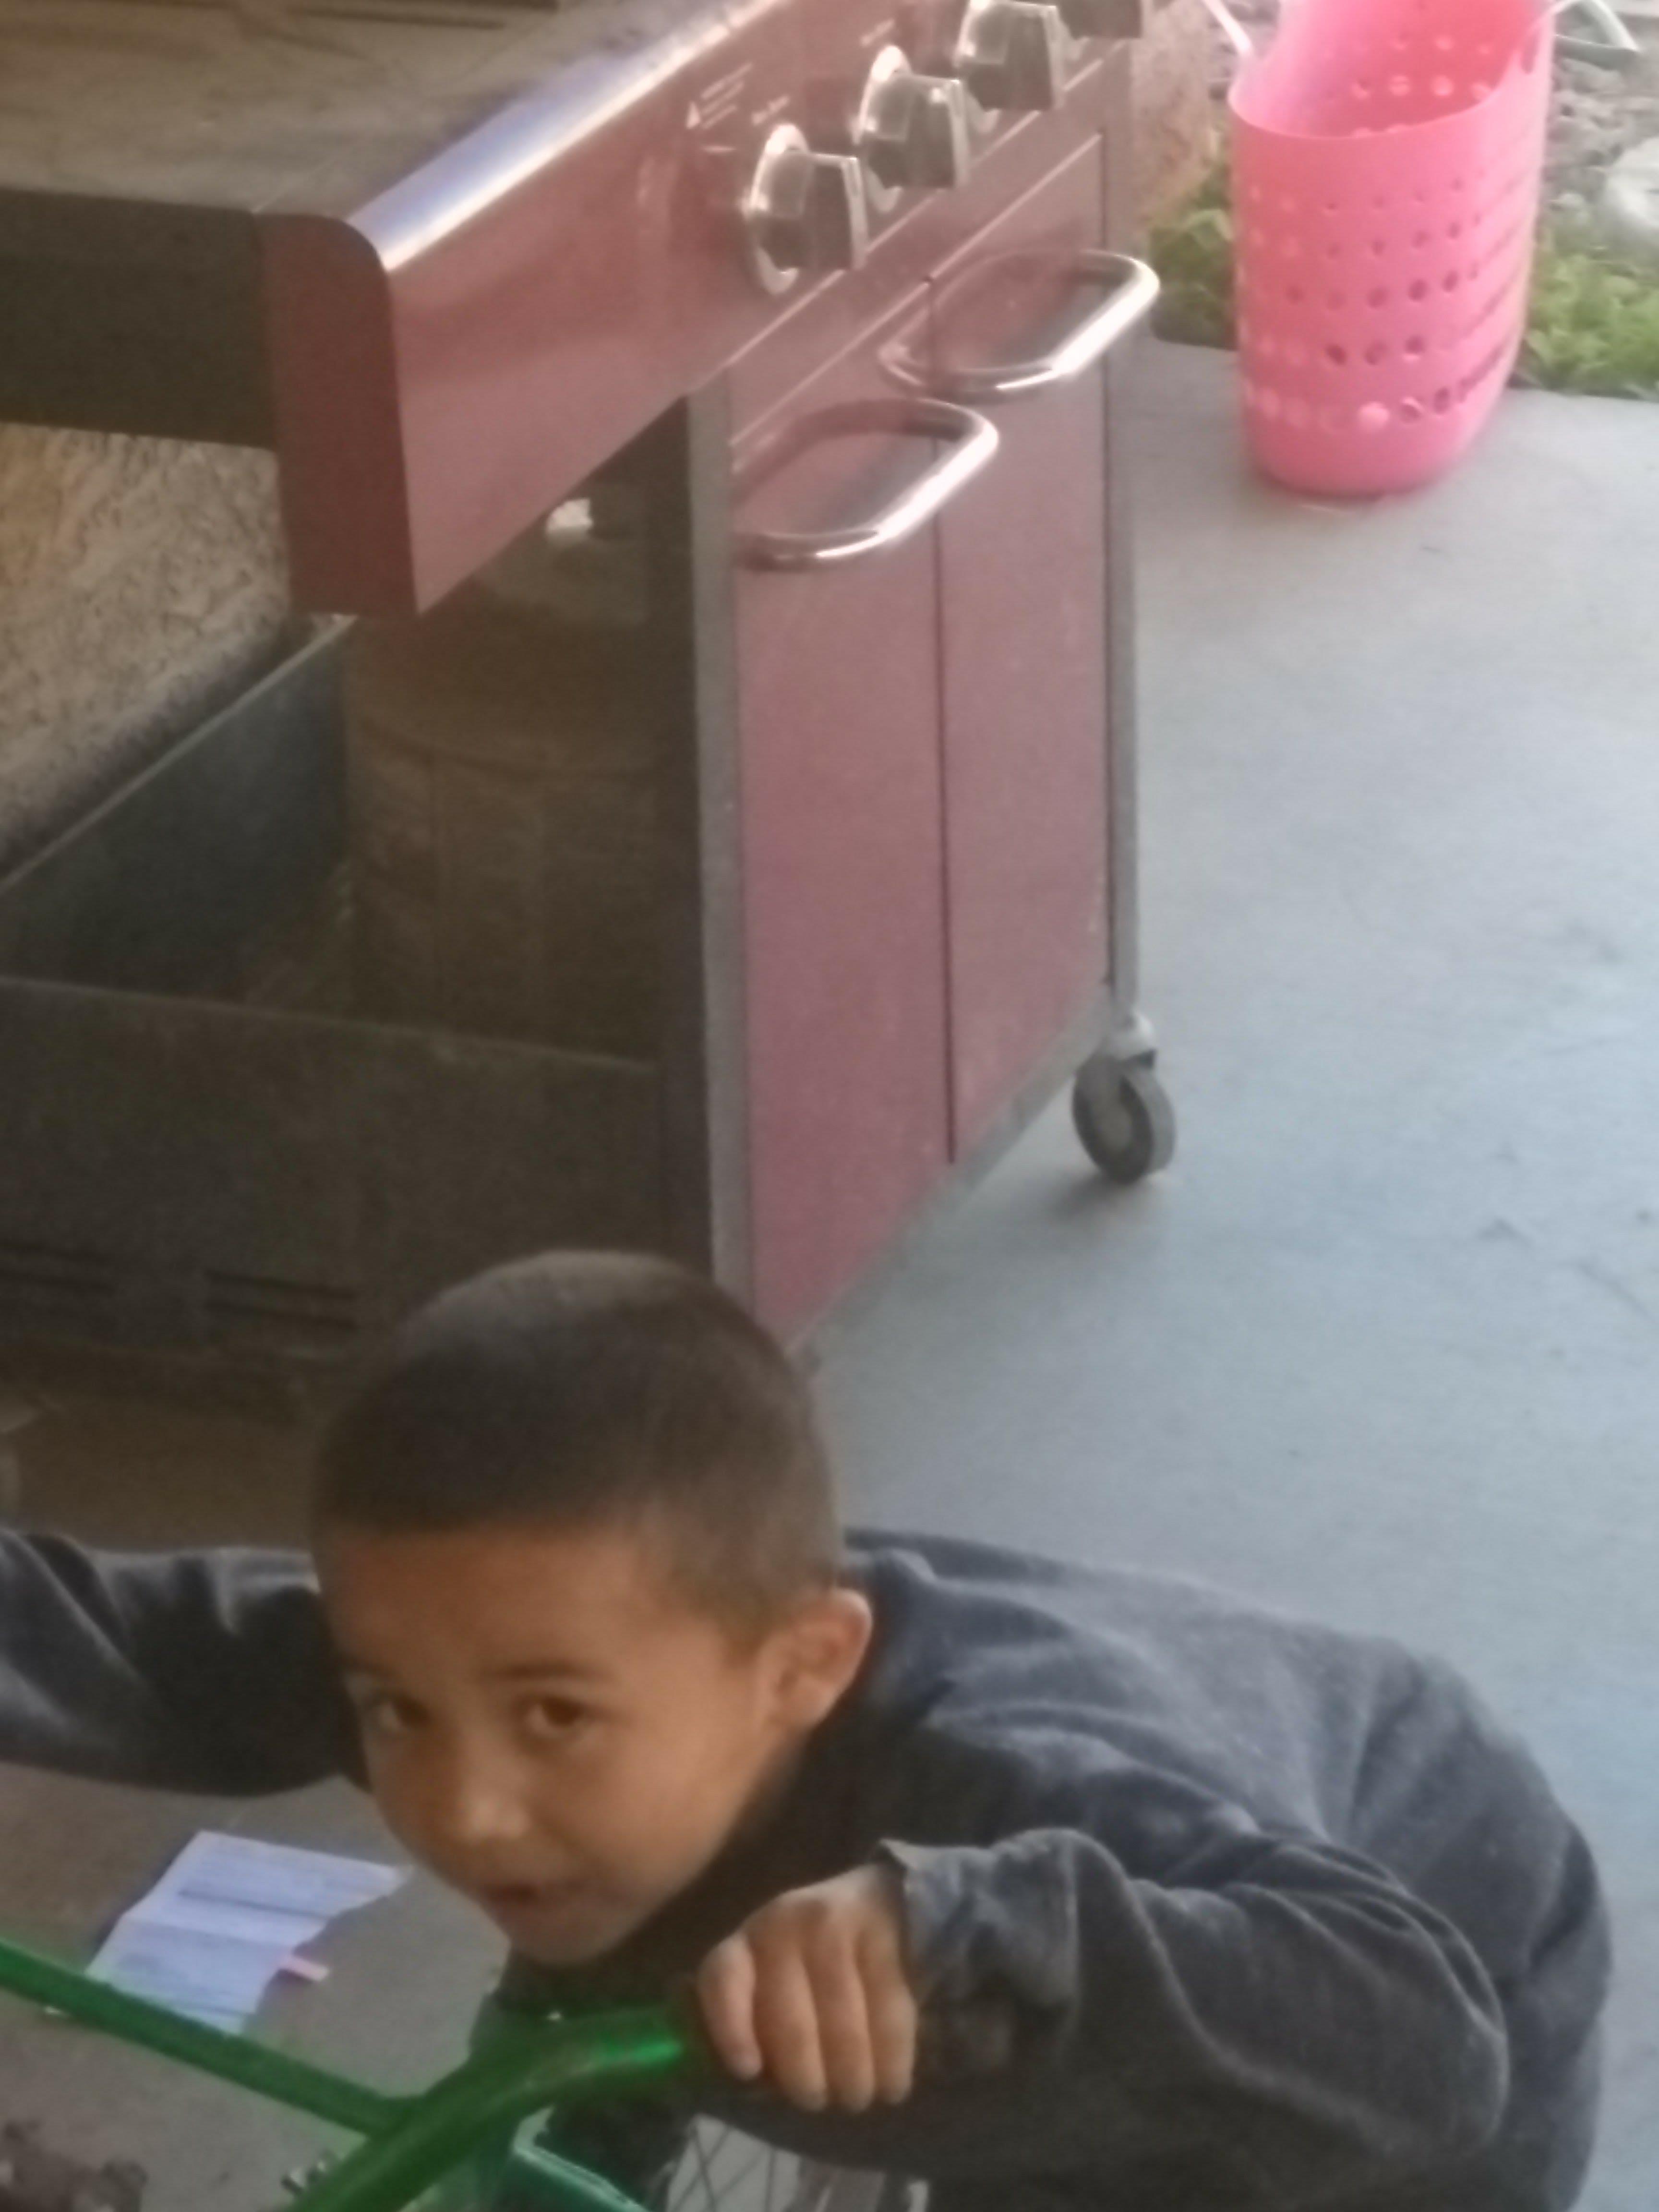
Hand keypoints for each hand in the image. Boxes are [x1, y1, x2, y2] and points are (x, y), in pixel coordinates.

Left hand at [697, 1865, 918, 2112]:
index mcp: (745, 1944)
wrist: (874, 1903)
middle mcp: (783, 1925)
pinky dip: (892, 2059)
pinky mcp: (882, 1933)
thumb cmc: (810, 1964)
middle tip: (817, 2102)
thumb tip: (762, 2085)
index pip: (722, 1980)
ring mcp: (835, 1924)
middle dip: (805, 2079)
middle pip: (791, 2022)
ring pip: (842, 2025)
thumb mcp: (772, 1982)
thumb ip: (760, 2027)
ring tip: (856, 2098)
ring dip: (851, 2076)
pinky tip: (892, 2085)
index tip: (749, 2071)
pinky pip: (888, 2012)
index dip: (731, 2028)